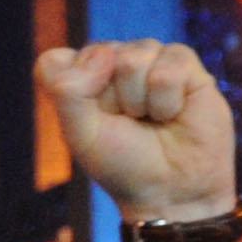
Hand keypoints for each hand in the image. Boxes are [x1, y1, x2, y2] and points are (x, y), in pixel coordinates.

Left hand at [39, 39, 237, 218]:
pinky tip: (173, 113)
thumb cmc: (122, 163)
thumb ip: (69, 92)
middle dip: (110, 98)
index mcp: (78, 80)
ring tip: (150, 119)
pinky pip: (170, 66)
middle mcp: (112, 64)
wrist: (171, 188)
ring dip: (140, 100)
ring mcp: (149, 61)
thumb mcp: (80, 135)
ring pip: (134, 57)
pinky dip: (167, 100)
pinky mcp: (185, 65)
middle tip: (126, 122)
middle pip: (98, 53)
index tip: (88, 120)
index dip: (70, 89)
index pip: (55, 60)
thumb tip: (105, 52)